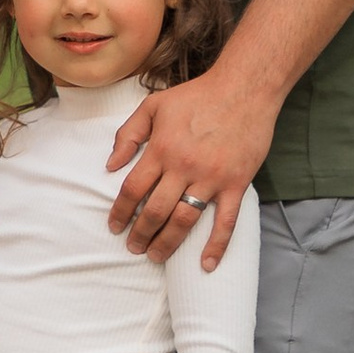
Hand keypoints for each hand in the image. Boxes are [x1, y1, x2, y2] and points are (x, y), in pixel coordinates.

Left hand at [106, 62, 274, 266]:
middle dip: (140, 234)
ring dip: (167, 243)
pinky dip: (216, 246)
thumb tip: (109, 165)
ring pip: (185, 220)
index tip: (114, 226)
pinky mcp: (236, 183)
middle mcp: (184, 167)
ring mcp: (212, 178)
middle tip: (133, 247)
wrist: (244, 88)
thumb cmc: (197, 95)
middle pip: (155, 211)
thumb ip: (128, 134)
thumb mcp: (154, 105)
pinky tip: (206, 264)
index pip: (133, 189)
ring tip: (156, 255)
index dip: (120, 211)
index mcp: (162, 149)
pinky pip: (226, 221)